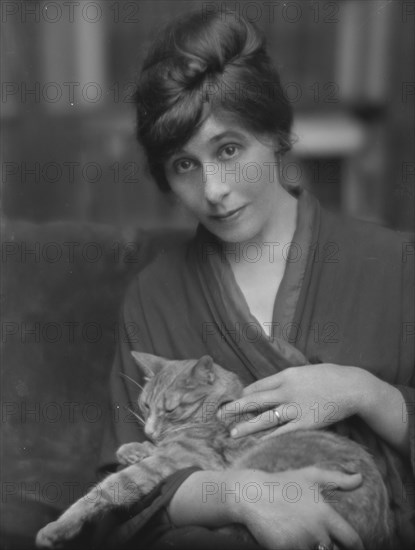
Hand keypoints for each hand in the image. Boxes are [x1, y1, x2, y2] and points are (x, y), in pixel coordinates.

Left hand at [218, 364, 372, 437]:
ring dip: (247, 427)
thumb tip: (271, 387)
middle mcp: (286, 390)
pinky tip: (258, 443)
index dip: (243, 395)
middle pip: (255, 400)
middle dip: (235, 408)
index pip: (257, 386)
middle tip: (219, 415)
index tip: (233, 402)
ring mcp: (296, 407)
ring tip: (232, 433)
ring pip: (265, 418)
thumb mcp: (304, 371)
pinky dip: (270, 438)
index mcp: (285, 375)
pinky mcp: (307, 422)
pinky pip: (284, 432)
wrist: (352, 386)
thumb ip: (287, 379)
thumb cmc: (329, 377)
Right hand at [225, 466, 363, 549]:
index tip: (355, 548)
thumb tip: (360, 478)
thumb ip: (337, 478)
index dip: (356, 547)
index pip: (352, 540)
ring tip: (300, 533)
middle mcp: (316, 531)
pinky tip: (288, 538)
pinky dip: (295, 548)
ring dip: (311, 547)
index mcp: (326, 514)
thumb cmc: (282, 483)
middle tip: (318, 536)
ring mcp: (300, 542)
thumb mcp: (309, 476)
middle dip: (329, 546)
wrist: (251, 494)